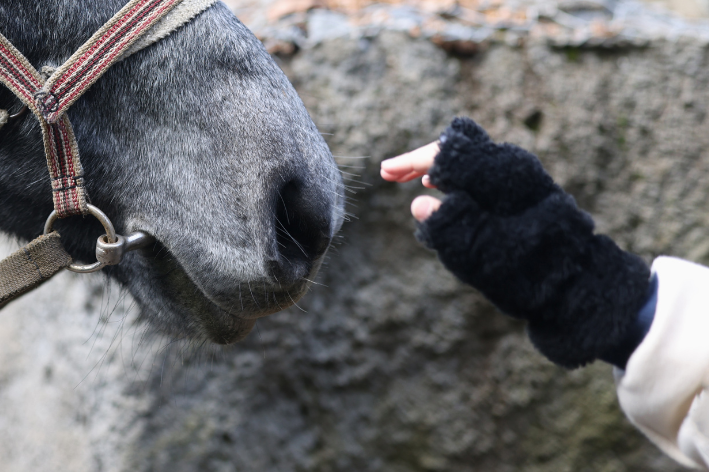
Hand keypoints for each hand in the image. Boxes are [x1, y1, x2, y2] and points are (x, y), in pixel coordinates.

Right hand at [383, 117, 650, 368]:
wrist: (581, 285)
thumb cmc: (533, 273)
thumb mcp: (485, 255)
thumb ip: (449, 228)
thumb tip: (419, 204)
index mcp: (500, 178)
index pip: (448, 154)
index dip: (413, 161)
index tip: (387, 172)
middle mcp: (511, 170)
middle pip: (457, 150)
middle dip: (421, 160)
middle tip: (391, 175)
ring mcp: (520, 180)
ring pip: (469, 161)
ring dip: (437, 168)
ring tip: (413, 181)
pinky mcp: (523, 194)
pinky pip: (482, 175)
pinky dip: (457, 180)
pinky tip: (443, 191)